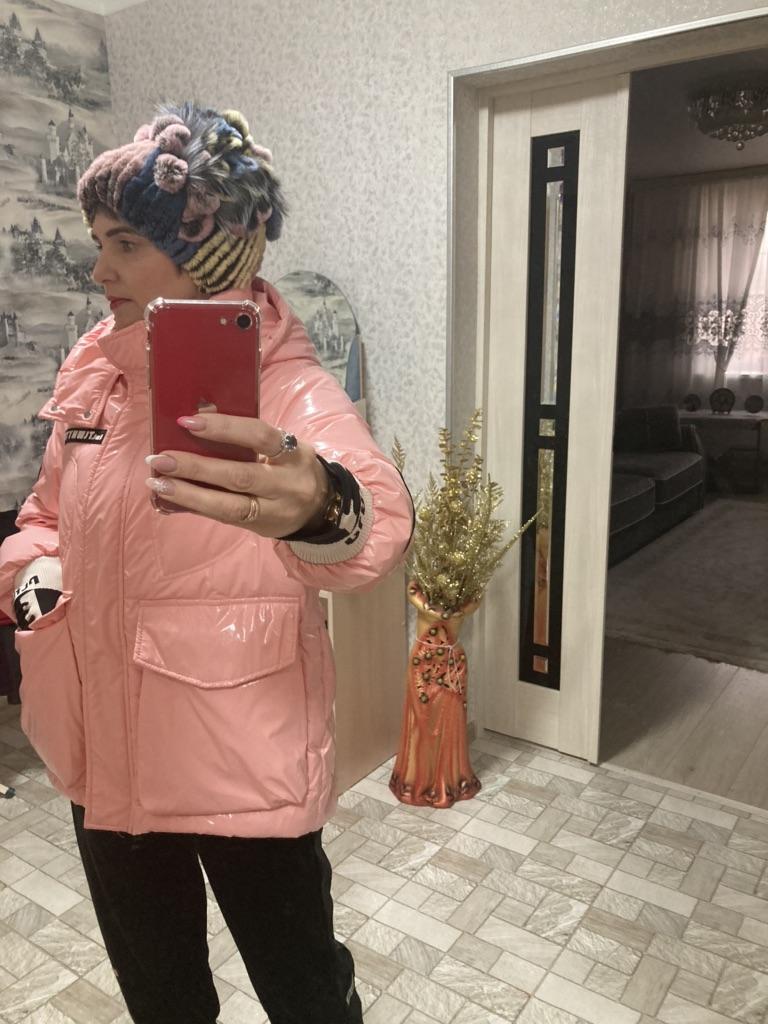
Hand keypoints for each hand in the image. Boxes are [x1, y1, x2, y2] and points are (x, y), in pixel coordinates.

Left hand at [144, 413, 330, 537]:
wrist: (322, 508)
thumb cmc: (291, 468)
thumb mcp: (282, 448)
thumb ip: (249, 439)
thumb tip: (197, 420)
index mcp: (293, 454)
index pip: (259, 436)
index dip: (224, 428)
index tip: (187, 422)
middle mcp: (288, 484)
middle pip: (239, 475)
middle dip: (196, 466)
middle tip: (161, 458)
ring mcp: (275, 510)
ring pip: (229, 505)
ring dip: (188, 493)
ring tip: (158, 482)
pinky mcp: (261, 528)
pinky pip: (225, 518)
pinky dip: (197, 506)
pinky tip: (173, 498)